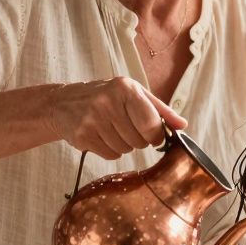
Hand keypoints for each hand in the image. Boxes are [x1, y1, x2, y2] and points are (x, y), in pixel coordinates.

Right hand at [45, 77, 187, 159]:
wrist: (63, 103)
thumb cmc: (106, 97)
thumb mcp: (133, 94)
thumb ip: (160, 110)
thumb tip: (182, 125)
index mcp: (125, 88)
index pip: (151, 124)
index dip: (157, 135)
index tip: (154, 135)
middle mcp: (107, 102)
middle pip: (140, 141)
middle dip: (138, 139)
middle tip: (126, 127)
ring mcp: (92, 119)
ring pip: (125, 150)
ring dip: (123, 145)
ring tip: (111, 129)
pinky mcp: (82, 136)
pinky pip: (110, 155)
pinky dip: (110, 150)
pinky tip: (101, 136)